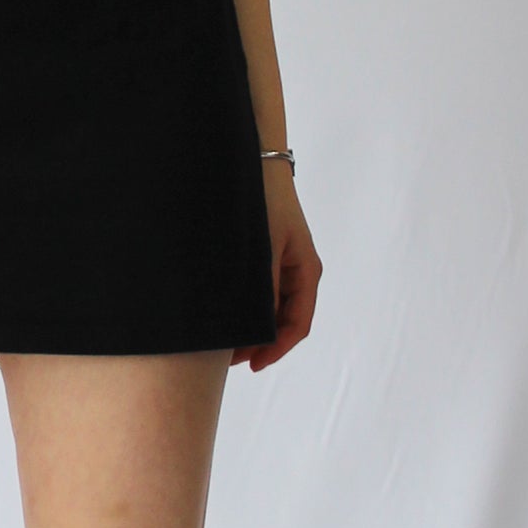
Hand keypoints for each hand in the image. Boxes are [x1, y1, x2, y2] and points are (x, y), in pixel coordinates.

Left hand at [233, 159, 320, 371]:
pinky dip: (245, 305)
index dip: (276, 348)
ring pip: (269, 306)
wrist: (256, 163)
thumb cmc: (264, 202)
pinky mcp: (265, 255)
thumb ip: (263, 287)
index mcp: (306, 271)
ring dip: (251, 324)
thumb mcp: (264, 248)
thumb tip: (256, 325)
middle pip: (283, 319)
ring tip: (222, 342)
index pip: (297, 324)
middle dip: (259, 341)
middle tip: (229, 358)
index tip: (253, 364)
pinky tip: (224, 313)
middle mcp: (297, 271)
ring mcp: (282, 263)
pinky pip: (259, 290)